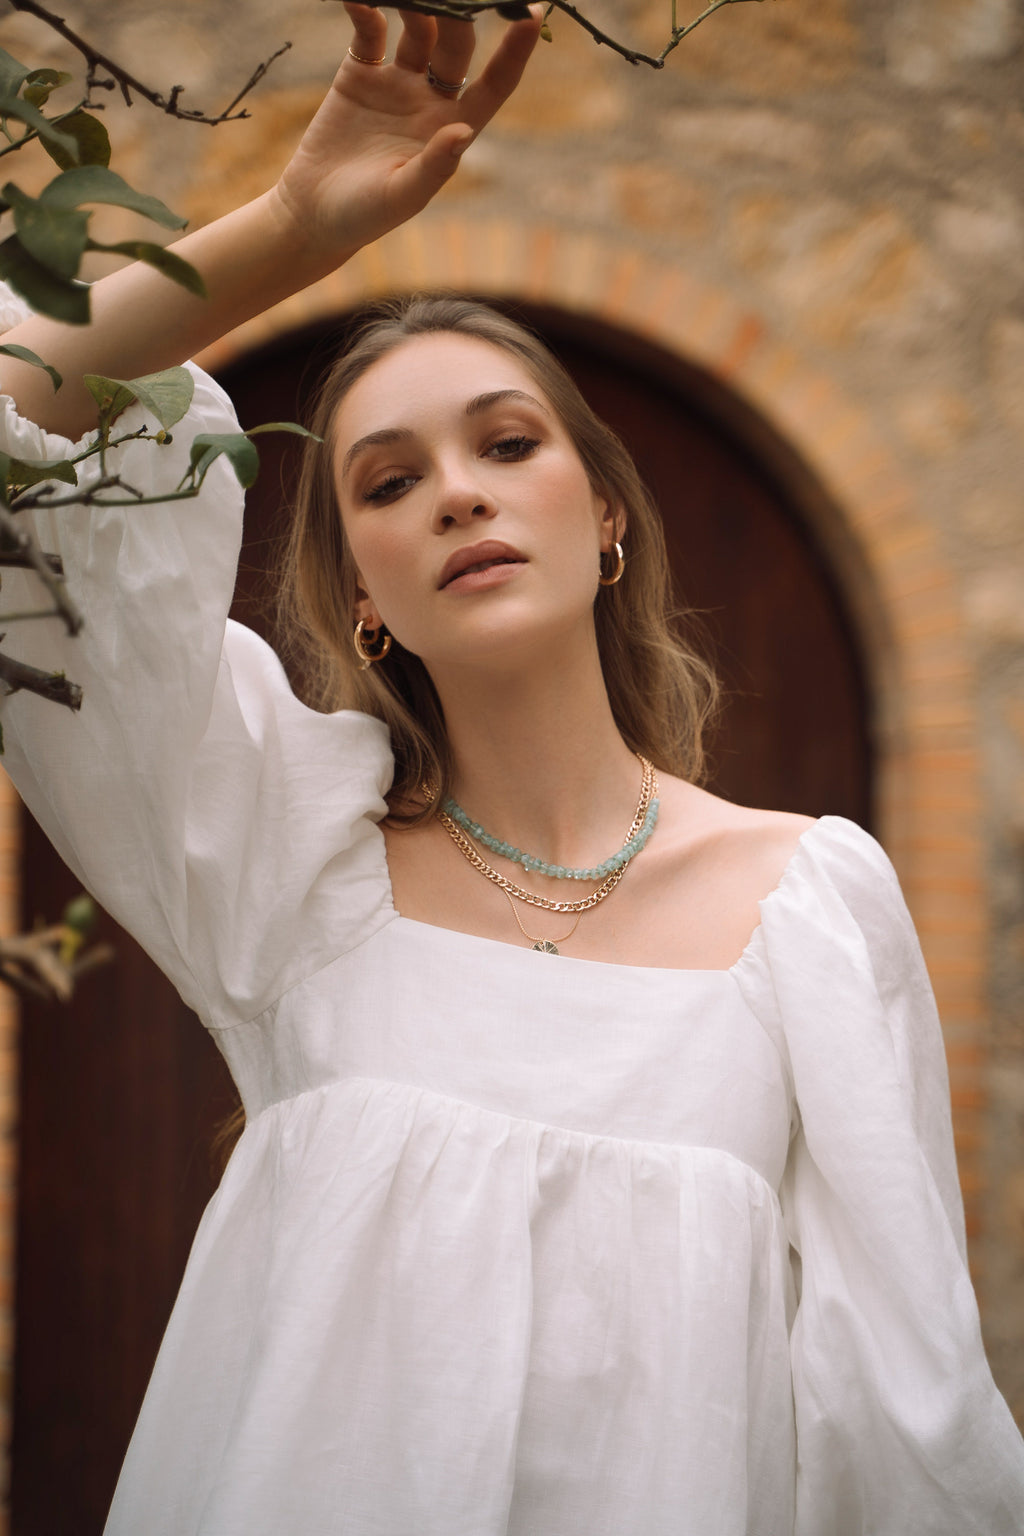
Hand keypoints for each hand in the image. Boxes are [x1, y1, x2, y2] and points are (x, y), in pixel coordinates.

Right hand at [273, 3, 541, 262]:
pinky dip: (366, 9)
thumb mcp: (402, 197)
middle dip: (457, 15)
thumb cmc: (365, 216)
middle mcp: (431, 100)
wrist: (314, 213)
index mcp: (452, 129)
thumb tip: (464, 130)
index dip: (514, 52)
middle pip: (456, 45)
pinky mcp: (360, 72)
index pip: (495, 85)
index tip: (531, 15)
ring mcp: (397, 82)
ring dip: (415, 4)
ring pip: (418, 28)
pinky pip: (369, 30)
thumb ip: (434, 165)